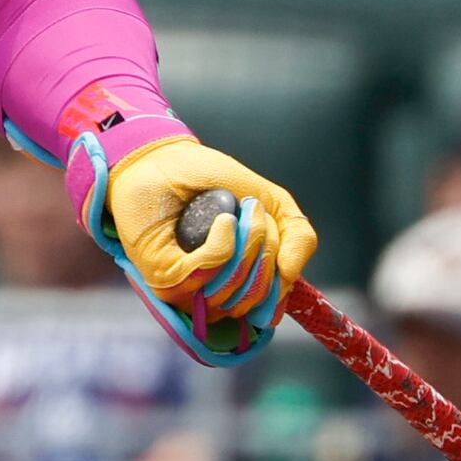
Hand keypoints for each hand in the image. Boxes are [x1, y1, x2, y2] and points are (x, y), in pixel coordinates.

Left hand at [80, 134, 314, 358]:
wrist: (162, 158)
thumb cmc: (210, 179)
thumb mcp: (271, 203)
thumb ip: (297, 236)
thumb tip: (291, 273)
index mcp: (236, 283)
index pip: (270, 302)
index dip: (281, 270)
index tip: (273, 228)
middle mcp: (210, 292)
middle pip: (256, 293)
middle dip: (265, 245)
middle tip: (250, 211)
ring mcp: (187, 288)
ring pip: (234, 284)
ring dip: (247, 239)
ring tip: (232, 211)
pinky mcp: (165, 276)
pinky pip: (211, 269)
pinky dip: (224, 240)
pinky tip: (222, 220)